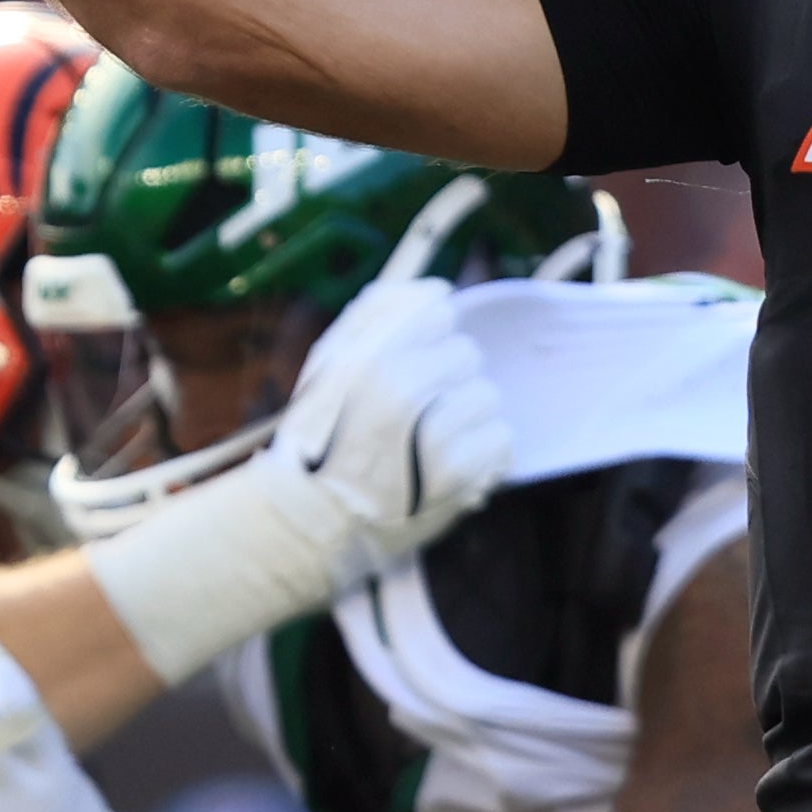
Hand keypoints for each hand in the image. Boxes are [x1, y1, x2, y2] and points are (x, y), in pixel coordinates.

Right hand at [261, 276, 510, 581]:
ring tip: (433, 441)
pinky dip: (483, 453)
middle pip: (467, 354)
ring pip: (487, 396)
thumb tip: (436, 288)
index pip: (440, 311)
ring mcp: (434, 433)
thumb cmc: (318, 439)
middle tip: (420, 411)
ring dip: (467, 417)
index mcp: (370, 354)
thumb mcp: (328, 363)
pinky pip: (501, 440)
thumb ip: (376, 315)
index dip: (431, 338)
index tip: (415, 363)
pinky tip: (452, 464)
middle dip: (448, 379)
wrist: (310, 524)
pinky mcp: (459, 475)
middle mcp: (403, 388)